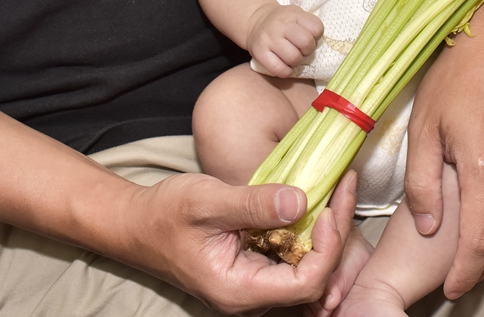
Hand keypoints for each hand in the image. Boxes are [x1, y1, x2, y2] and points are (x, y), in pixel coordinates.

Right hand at [118, 170, 356, 315]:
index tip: (329, 207)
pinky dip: (311, 230)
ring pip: (309, 268)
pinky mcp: (257, 268)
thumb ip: (253, 204)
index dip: (327, 247)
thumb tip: (301, 202)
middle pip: (315, 277)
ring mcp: (255, 285)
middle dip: (336, 232)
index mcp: (239, 290)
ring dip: (328, 230)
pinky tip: (318, 200)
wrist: (137, 223)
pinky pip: (294, 257)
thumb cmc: (165, 214)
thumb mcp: (208, 200)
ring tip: (339, 188)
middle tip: (345, 185)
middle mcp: (251, 297)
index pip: (305, 282)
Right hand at [246, 3, 323, 76]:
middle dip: (308, 50)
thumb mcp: (297, 15)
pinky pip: (279, 69)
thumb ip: (309, 25)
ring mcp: (269, 39)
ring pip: (293, 58)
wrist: (256, 21)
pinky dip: (286, 71)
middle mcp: (280, 25)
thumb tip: (317, 44)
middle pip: (306, 43)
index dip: (317, 36)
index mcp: (293, 14)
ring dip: (297, 61)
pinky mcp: (259, 53)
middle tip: (302, 49)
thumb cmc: (283, 21)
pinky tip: (286, 66)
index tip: (310, 37)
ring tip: (292, 56)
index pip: (316, 27)